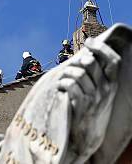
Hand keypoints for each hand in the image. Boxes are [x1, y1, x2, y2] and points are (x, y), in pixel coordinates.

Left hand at [57, 38, 119, 159]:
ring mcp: (95, 99)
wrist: (87, 133)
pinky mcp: (83, 106)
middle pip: (90, 63)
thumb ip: (96, 72)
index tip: (89, 41)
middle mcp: (106, 90)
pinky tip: (61, 88)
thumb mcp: (99, 89)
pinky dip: (62, 83)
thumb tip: (87, 51)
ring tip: (63, 79)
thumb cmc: (90, 105)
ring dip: (66, 73)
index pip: (114, 61)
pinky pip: (69, 85)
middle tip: (70, 66)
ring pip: (77, 73)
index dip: (102, 48)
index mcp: (112, 84)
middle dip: (76, 60)